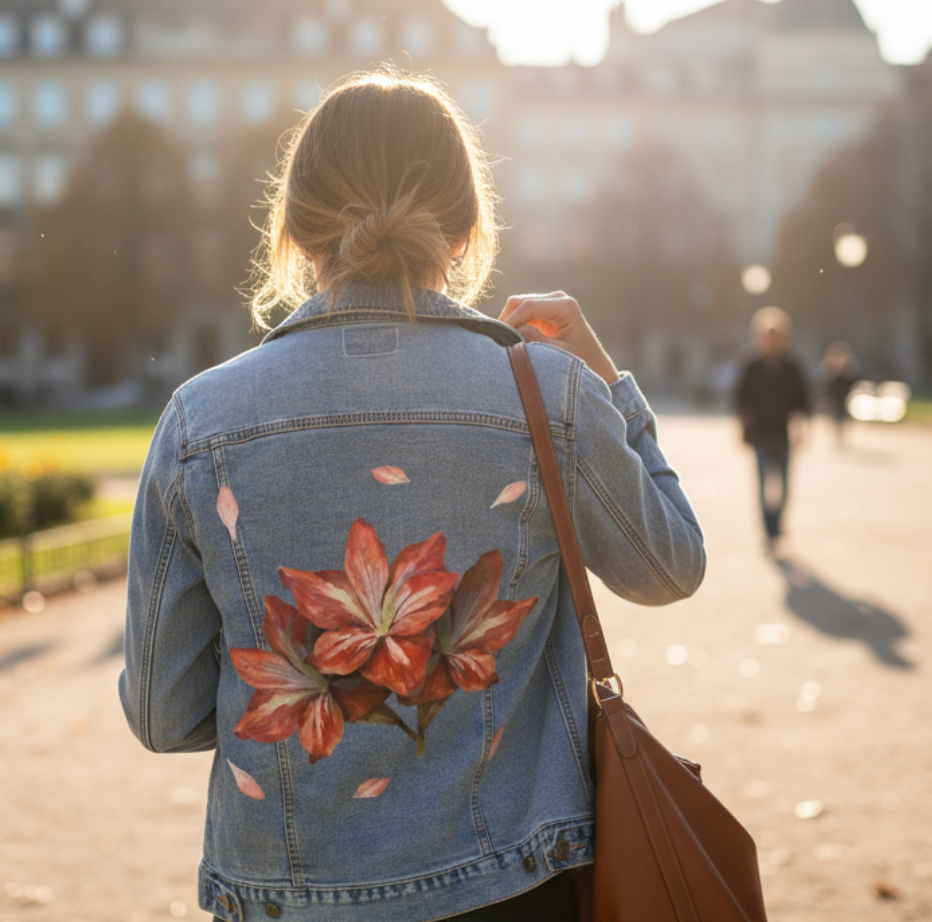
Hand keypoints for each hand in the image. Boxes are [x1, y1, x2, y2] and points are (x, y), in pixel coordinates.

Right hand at [499, 292, 618, 385]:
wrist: (595, 365)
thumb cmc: (583, 362)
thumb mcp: (559, 355)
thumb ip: (536, 341)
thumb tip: (511, 332)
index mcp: (565, 306)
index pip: (528, 306)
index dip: (510, 321)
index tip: (498, 339)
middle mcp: (558, 299)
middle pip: (519, 302)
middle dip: (506, 320)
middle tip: (496, 342)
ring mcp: (550, 302)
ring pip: (516, 306)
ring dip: (508, 322)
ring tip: (502, 342)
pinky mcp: (544, 310)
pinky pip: (521, 313)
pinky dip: (513, 324)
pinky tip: (509, 340)